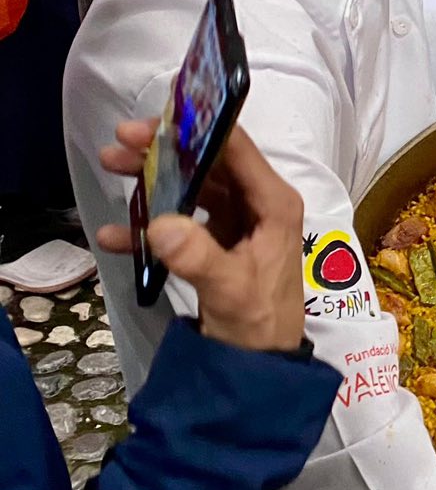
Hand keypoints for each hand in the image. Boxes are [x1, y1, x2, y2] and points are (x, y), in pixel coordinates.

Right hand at [97, 119, 306, 351]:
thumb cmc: (258, 324)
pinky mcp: (215, 245)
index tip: (154, 121)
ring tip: (110, 166)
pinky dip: (147, 227)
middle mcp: (256, 206)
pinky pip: (179, 225)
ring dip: (152, 180)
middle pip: (208, 163)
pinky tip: (112, 234)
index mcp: (272, 204)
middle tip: (121, 141)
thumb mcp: (230, 290)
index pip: (237, 150)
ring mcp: (235, 224)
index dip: (197, 129)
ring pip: (190, 188)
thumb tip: (160, 223)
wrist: (258, 368)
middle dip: (165, 150)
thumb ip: (198, 257)